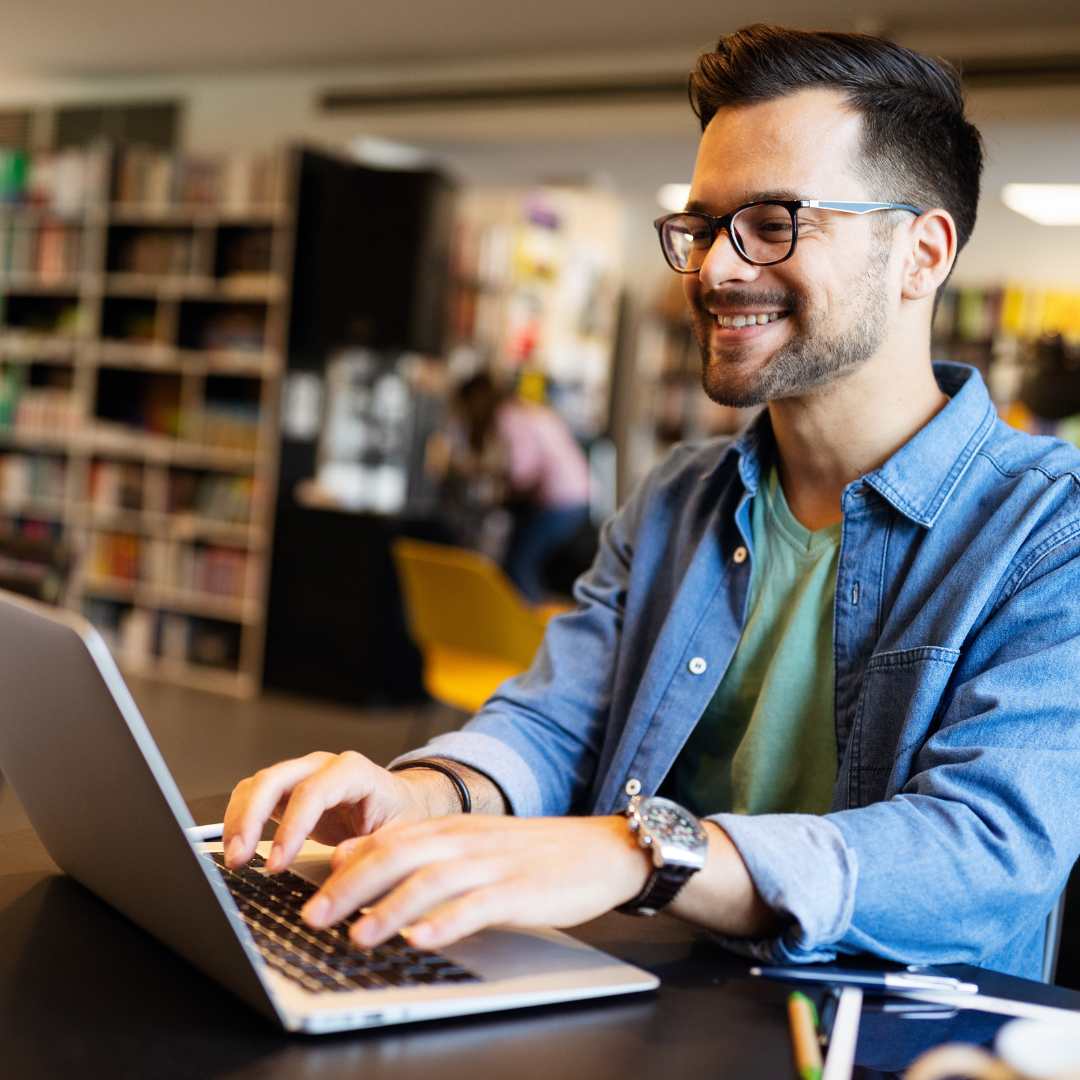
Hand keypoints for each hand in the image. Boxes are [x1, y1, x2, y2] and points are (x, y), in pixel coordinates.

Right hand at [222, 751, 459, 872]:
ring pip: (258, 784)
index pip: (313, 791)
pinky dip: (240, 819)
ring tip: (234, 859)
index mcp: (354, 772)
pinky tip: (238, 847)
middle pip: (275, 779)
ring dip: (239, 819)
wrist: (402, 803)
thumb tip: (339, 862)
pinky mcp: (289, 792)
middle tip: (240, 858)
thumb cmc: (402, 815)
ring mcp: (302, 776)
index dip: (292, 827)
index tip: (278, 864)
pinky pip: (254, 796)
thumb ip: (372, 847)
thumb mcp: (401, 834)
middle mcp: (323, 766)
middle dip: (251, 818)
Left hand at [300, 814, 652, 949]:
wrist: (603, 849)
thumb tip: (356, 861)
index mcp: (454, 829)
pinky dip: (448, 921)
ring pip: (432, 879)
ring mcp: (495, 863)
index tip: (310, 894)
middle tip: (315, 917)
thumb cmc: (535, 855)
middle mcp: (468, 840)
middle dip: (352, 887)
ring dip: (390, 908)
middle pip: (400, 856)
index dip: (346, 867)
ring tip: (358, 936)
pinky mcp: (523, 889)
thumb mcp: (473, 845)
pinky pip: (480, 904)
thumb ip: (420, 852)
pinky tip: (425, 939)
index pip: (389, 840)